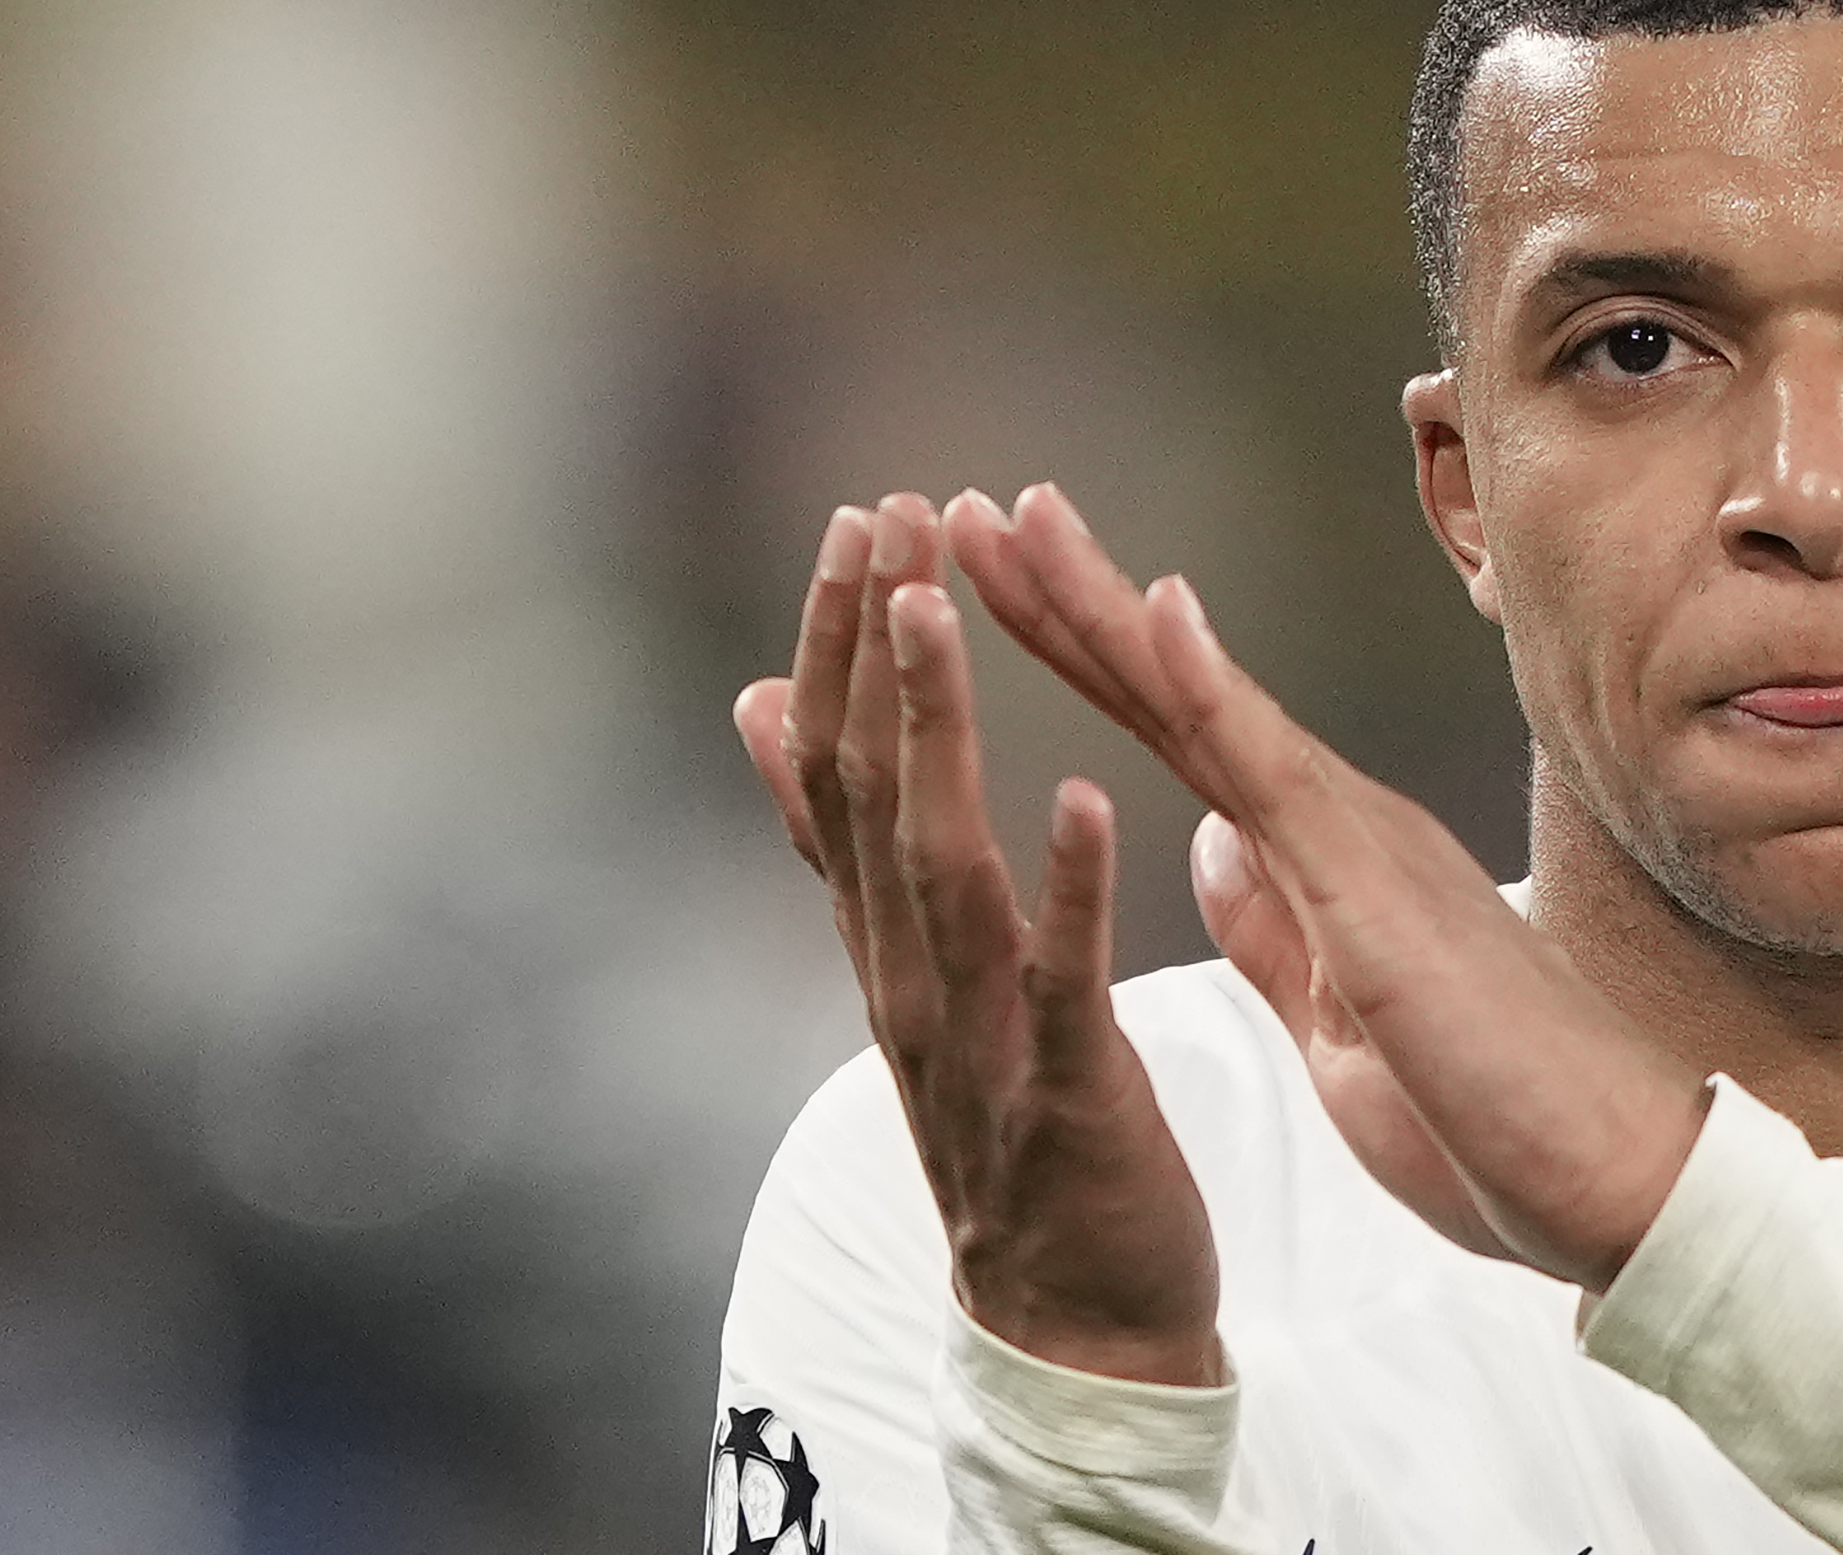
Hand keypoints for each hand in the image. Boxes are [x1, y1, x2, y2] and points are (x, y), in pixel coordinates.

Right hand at [734, 495, 1222, 1385]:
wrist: (1076, 1323)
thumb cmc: (1007, 1129)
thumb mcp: (907, 978)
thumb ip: (843, 852)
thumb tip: (766, 708)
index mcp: (890, 944)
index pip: (840, 768)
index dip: (843, 643)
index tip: (864, 519)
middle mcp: (909, 980)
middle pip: (867, 794)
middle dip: (871, 652)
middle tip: (884, 518)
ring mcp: (977, 1039)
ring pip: (939, 865)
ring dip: (935, 732)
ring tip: (938, 612)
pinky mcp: (1064, 1095)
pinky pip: (1058, 982)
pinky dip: (1063, 889)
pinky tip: (1077, 796)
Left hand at [949, 485, 1709, 1293]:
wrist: (1626, 1185)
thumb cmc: (1498, 1116)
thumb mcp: (1343, 1019)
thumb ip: (1277, 926)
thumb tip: (1207, 844)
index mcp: (1322, 858)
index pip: (1180, 732)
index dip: (1092, 651)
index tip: (1002, 578)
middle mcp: (1339, 825)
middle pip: (1179, 690)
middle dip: (1074, 598)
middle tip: (976, 508)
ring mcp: (1362, 846)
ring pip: (1210, 704)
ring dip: (1110, 608)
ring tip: (1024, 522)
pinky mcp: (1379, 897)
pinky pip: (1277, 779)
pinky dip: (1214, 689)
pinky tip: (1158, 613)